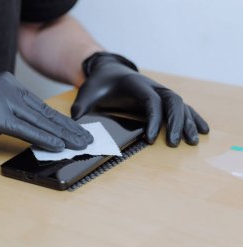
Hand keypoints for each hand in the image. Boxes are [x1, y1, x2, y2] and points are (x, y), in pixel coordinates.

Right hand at [0, 72, 92, 150]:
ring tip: (80, 143)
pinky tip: (58, 145)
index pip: (41, 106)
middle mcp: (8, 87)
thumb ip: (11, 113)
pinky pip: (24, 129)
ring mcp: (1, 98)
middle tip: (87, 137)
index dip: (61, 120)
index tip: (76, 130)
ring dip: (62, 134)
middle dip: (69, 128)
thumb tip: (34, 128)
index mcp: (9, 84)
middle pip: (45, 112)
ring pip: (39, 120)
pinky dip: (43, 138)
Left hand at [71, 52, 208, 146]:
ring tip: (192, 142)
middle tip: (174, 143)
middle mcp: (151, 85)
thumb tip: (76, 124)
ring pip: (180, 104)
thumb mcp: (86, 92)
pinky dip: (193, 117)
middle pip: (172, 100)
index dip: (154, 119)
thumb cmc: (98, 83)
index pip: (151, 100)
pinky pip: (182, 106)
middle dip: (176, 122)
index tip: (151, 139)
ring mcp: (159, 91)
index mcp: (134, 83)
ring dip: (188, 122)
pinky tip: (202, 130)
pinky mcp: (162, 97)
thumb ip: (81, 107)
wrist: (108, 70)